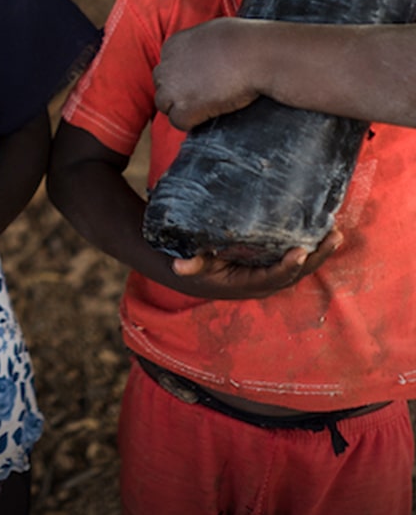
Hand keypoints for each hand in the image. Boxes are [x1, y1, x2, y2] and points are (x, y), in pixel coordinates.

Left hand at [154, 19, 260, 129]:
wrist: (256, 55)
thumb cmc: (244, 40)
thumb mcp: (212, 33)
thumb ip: (199, 46)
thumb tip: (205, 55)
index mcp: (172, 46)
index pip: (166, 68)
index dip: (182, 78)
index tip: (199, 81)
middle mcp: (167, 66)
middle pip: (162, 86)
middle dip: (177, 92)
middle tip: (201, 96)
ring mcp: (173, 88)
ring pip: (165, 105)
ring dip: (181, 108)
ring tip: (205, 108)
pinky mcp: (184, 108)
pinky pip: (178, 122)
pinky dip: (191, 123)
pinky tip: (208, 116)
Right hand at [169, 228, 341, 299]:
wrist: (196, 274)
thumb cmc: (195, 266)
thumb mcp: (192, 265)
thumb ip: (190, 265)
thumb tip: (179, 266)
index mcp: (247, 284)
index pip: (273, 278)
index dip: (288, 266)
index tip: (300, 252)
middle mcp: (264, 283)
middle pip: (296, 272)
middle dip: (316, 256)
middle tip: (333, 237)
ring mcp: (271, 275)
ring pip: (301, 266)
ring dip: (320, 251)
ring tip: (336, 232)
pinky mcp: (273, 265)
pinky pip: (296, 258)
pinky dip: (311, 247)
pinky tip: (322, 230)